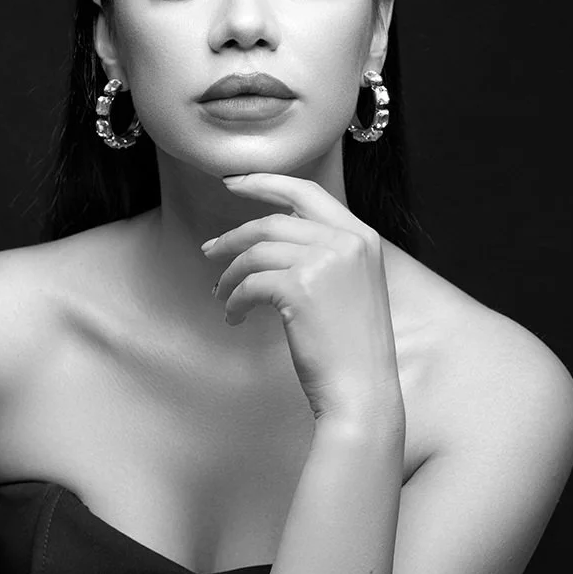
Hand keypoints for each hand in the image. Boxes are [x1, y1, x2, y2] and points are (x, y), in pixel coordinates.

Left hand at [204, 173, 404, 425]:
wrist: (363, 390)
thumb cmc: (352, 349)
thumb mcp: (351, 287)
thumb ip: (326, 255)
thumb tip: (273, 241)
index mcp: (362, 237)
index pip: (308, 193)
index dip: (266, 183)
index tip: (233, 183)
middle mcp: (347, 242)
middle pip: (274, 221)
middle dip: (235, 235)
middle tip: (210, 250)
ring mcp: (324, 262)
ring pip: (256, 252)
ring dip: (231, 274)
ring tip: (222, 296)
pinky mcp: (300, 287)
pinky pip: (250, 283)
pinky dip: (235, 300)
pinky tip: (234, 317)